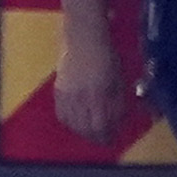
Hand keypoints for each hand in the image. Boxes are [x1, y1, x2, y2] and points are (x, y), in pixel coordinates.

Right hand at [51, 17, 137, 143]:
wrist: (83, 37)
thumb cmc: (107, 55)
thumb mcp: (119, 79)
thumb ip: (118, 101)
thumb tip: (119, 120)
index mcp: (99, 94)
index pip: (101, 125)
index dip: (107, 135)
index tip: (113, 139)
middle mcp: (81, 97)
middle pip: (86, 128)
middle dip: (96, 137)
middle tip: (103, 139)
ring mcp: (67, 94)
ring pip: (73, 124)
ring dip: (82, 132)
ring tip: (91, 133)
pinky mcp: (58, 90)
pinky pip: (62, 114)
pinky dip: (70, 122)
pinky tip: (76, 123)